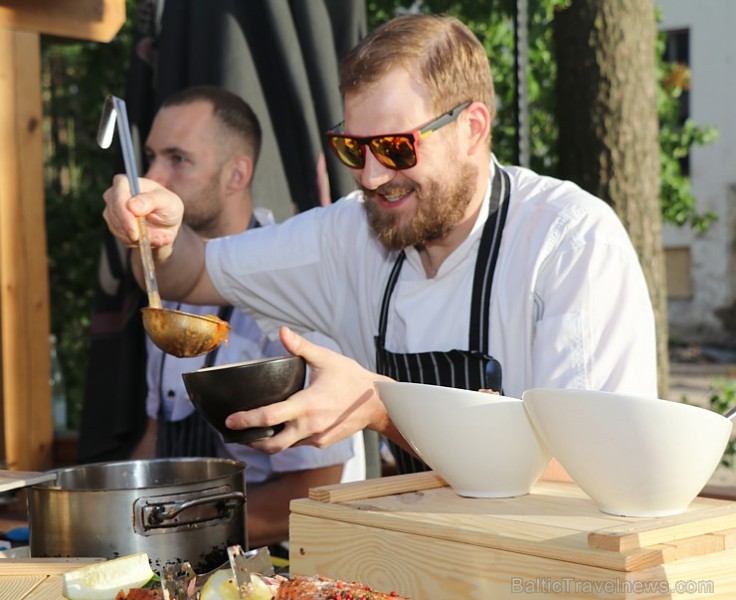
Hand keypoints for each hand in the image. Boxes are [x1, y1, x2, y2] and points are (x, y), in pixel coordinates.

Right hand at [102, 174, 183, 250]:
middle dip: (136, 231)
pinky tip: (152, 238)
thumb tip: (132, 206)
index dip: (124, 216)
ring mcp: (111, 212)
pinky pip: (123, 239)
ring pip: (119, 231)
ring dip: (141, 238)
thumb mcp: (167, 201)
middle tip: (159, 239)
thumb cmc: (168, 206)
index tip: (135, 233)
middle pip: (116, 217)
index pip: (117, 198)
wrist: (167, 222)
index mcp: (124, 183)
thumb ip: (151, 201)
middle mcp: (113, 196)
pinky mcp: (114, 227)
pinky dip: (139, 243)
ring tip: (160, 237)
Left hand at [225, 326, 392, 452]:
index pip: (269, 417)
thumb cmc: (352, 379)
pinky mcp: (323, 442)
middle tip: (235, 434)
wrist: (378, 402)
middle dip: (250, 442)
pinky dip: (287, 439)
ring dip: (268, 442)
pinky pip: (299, 444)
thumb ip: (301, 346)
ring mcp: (317, 437)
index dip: (246, 420)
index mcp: (306, 405)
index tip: (230, 421)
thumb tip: (282, 331)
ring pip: (285, 446)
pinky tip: (282, 428)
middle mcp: (309, 426)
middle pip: (272, 445)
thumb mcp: (326, 359)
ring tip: (252, 433)